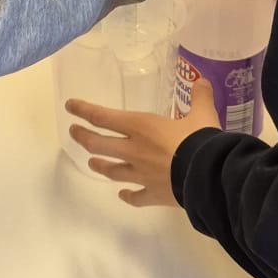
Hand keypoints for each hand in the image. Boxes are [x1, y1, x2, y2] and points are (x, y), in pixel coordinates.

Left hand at [66, 79, 218, 205]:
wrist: (207, 176)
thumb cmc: (200, 141)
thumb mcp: (203, 114)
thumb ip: (200, 97)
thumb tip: (202, 81)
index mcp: (141, 127)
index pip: (103, 117)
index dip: (84, 110)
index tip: (70, 106)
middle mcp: (134, 150)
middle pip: (99, 144)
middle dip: (83, 137)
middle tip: (74, 132)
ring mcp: (140, 174)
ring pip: (111, 171)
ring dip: (100, 166)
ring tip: (91, 162)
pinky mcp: (152, 194)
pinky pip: (135, 197)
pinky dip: (128, 196)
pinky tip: (123, 195)